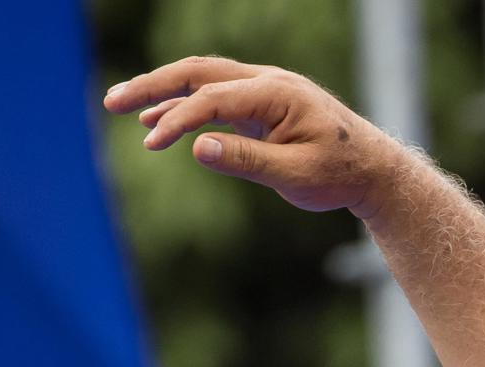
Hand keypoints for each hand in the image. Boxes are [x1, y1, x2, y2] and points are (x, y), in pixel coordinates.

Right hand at [102, 57, 405, 217]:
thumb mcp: (295, 175)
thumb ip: (246, 161)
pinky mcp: (261, 105)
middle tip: (110, 101)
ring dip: (163, 91)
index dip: (178, 119)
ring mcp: (263, 91)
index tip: (152, 143)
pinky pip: (215, 96)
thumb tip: (197, 147)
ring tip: (121, 106)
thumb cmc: (340, 174)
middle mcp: (267, 82)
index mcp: (277, 93)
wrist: (374, 170)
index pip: (214, 97)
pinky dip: (186, 105)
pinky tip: (158, 121)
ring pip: (203, 80)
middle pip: (199, 73)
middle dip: (153, 85)